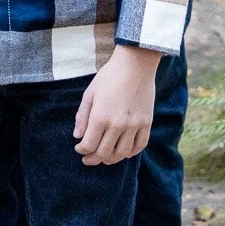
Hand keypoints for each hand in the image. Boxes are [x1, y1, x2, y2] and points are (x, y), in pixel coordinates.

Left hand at [73, 44, 160, 165]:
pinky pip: (140, 146)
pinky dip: (131, 153)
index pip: (89, 144)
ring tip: (104, 159)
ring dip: (111, 159)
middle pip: (105, 152)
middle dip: (94, 158)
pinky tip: (123, 152)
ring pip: (122, 153)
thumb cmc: (109, 77)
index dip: (82, 150)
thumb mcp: (90, 93)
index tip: (79, 149)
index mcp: (101, 117)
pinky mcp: (147, 123)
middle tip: (88, 159)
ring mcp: (134, 125)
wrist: (135, 65)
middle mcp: (118, 125)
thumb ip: (82, 116)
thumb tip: (78, 136)